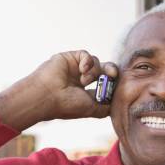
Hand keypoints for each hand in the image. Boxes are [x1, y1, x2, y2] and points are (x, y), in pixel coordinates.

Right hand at [0, 50, 118, 130]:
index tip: (115, 86)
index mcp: (85, 92)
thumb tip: (116, 105)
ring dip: (94, 71)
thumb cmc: (67, 105)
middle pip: (103, 70)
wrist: (48, 96)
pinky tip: (82, 70)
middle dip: (111, 71)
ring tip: (84, 80)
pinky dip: (87, 61)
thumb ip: (104, 108)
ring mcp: (75, 68)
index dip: (112, 83)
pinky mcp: (70, 58)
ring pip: (96, 62)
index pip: (104, 84)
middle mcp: (81, 79)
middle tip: (113, 74)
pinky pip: (86, 55)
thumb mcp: (91, 109)